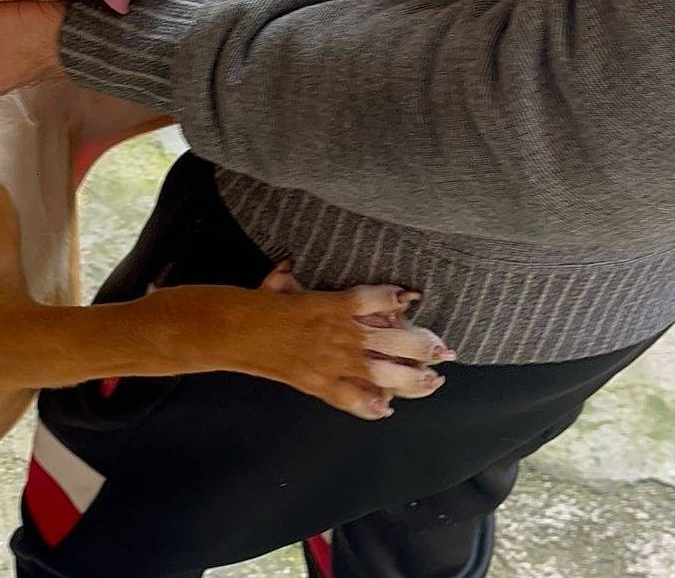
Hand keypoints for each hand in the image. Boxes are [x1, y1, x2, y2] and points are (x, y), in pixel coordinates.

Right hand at [260, 262, 454, 418]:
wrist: (231, 331)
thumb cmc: (254, 304)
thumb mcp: (276, 283)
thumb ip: (289, 276)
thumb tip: (289, 266)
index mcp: (331, 303)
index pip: (376, 299)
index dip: (397, 297)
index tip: (413, 296)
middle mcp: (337, 333)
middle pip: (392, 340)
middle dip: (421, 346)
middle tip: (442, 350)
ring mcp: (330, 362)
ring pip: (382, 372)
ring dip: (410, 378)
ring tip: (432, 381)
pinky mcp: (318, 384)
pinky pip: (352, 400)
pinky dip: (370, 407)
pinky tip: (386, 409)